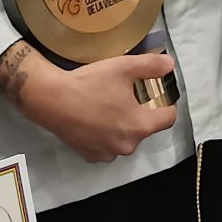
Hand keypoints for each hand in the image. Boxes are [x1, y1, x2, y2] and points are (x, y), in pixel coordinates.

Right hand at [17, 51, 179, 162]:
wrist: (51, 100)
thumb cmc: (90, 83)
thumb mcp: (124, 67)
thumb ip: (151, 66)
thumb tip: (170, 65)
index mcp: (141, 126)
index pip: (168, 117)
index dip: (166, 102)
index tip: (155, 92)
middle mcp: (128, 145)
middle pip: (145, 127)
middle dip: (140, 112)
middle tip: (126, 94)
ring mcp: (108, 153)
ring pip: (125, 137)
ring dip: (122, 125)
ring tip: (108, 106)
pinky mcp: (90, 155)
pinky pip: (107, 145)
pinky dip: (105, 134)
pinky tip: (94, 119)